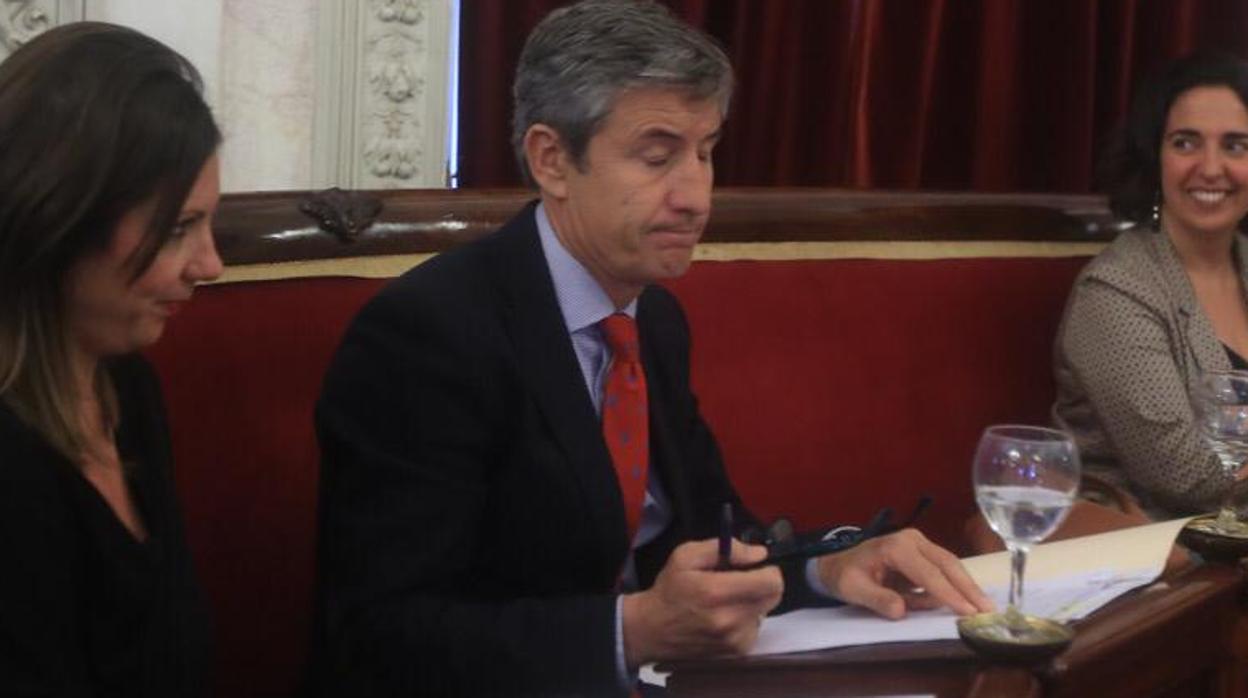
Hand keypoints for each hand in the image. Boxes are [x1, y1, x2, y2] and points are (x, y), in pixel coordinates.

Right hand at [622, 539, 782, 665]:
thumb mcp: (686, 555)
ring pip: (765, 612)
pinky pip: (756, 628)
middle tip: (741, 581)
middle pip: (774, 597)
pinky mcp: (736, 652)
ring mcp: (734, 639)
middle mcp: (729, 619)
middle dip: (762, 584)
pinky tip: (726, 616)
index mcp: (717, 592)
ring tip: (728, 601)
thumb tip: (759, 554)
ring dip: (753, 603)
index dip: (768, 570)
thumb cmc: (670, 589)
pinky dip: (747, 620)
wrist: (652, 630)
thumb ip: (726, 549)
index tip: (755, 567)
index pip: (771, 582)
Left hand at [817, 528, 993, 618]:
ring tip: (985, 607)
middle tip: (988, 609)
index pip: (928, 573)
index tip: (967, 611)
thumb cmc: (845, 576)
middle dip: (968, 587)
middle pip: (947, 564)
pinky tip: (968, 601)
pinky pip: (944, 570)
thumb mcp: (853, 590)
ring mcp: (919, 544)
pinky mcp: (924, 554)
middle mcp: (911, 540)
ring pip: (950, 565)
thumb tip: (900, 611)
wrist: (839, 565)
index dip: (948, 593)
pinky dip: (957, 585)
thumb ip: (876, 599)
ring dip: (967, 586)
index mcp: (895, 547)